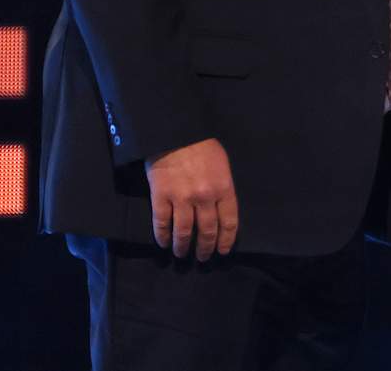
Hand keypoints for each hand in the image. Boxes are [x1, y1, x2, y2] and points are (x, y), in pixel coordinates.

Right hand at [146, 138, 238, 260]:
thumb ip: (223, 188)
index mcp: (224, 188)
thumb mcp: (222, 166)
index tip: (223, 251)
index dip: (226, 240)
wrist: (176, 133)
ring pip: (184, 232)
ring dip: (183, 247)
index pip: (229, 222)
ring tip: (182, 254)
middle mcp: (205, 197)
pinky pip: (162, 224)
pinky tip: (163, 243)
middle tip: (202, 257)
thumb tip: (221, 209)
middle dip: (205, 248)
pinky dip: (162, 237)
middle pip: (207, 231)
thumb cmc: (203, 147)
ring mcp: (182, 199)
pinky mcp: (161, 197)